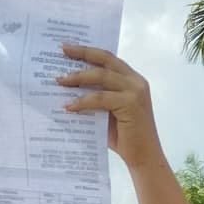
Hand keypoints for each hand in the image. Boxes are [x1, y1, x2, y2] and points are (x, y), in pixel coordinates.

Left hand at [57, 44, 162, 168]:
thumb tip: (68, 86)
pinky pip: (100, 98)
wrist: (143, 157)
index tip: (67, 47)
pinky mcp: (131, 103)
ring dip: (77, 77)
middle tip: (61, 51)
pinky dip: (82, 101)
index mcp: (132, 79)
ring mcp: (135, 91)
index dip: (87, 51)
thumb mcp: (108, 111)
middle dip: (81, 54)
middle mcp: (136, 81)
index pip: (108, 58)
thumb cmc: (124, 136)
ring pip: (101, 76)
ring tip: (59, 81)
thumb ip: (97, 96)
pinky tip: (69, 106)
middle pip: (105, 60)